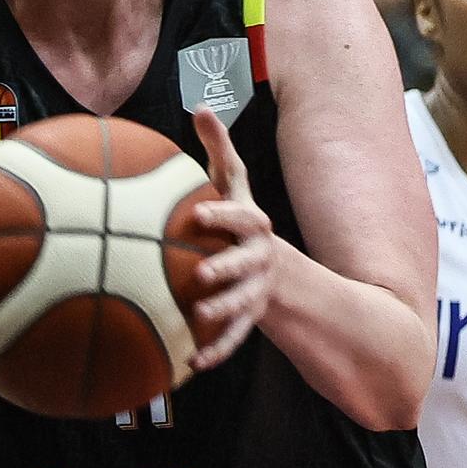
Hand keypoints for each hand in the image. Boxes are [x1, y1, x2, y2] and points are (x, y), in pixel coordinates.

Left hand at [185, 106, 276, 373]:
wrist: (274, 267)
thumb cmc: (240, 220)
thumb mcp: (234, 187)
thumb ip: (219, 150)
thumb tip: (201, 105)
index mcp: (254, 226)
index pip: (242, 218)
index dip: (224, 215)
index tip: (200, 214)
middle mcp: (258, 257)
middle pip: (245, 263)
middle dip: (227, 267)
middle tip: (202, 273)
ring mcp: (255, 290)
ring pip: (241, 303)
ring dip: (222, 312)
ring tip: (198, 318)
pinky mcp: (248, 317)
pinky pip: (233, 337)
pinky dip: (215, 350)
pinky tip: (192, 362)